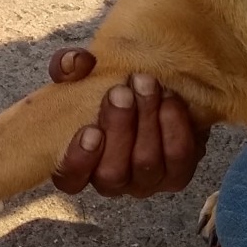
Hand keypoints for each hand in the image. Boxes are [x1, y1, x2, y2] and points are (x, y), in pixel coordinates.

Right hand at [45, 48, 206, 197]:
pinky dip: (175, 127)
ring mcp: (144, 182)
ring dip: (147, 121)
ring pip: (146, 163)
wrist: (154, 93)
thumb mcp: (82, 73)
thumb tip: (78, 64)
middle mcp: (110, 181)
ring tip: (146, 85)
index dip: (78, 160)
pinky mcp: (177, 173)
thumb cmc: (109, 89)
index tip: (91, 129)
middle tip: (122, 92)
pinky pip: (179, 158)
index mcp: (79, 165)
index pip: (70, 180)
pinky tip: (169, 99)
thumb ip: (67, 65)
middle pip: (111, 172)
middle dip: (119, 128)